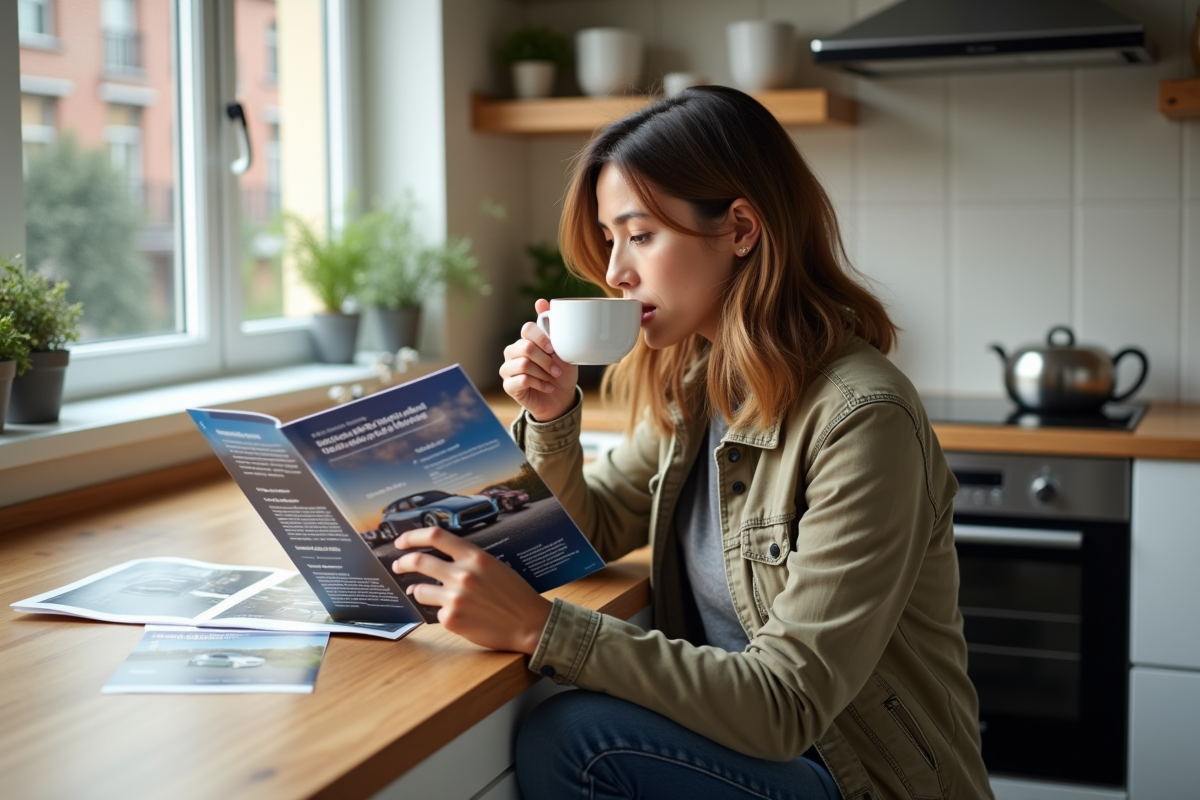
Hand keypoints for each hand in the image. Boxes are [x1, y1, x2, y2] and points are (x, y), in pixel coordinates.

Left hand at [392, 527, 551, 654]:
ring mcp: (455, 598)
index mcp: (475, 557)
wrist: (529, 624)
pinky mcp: (452, 619)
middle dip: (402, 562)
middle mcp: (462, 575)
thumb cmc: (515, 594)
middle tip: (398, 565)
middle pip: (418, 561)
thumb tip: (434, 562)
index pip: (435, 536)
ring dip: (418, 590)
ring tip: (423, 592)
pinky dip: (442, 612)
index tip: (402, 541)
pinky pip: (436, 612)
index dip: (412, 536)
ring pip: (419, 590)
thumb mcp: (494, 567)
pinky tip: (456, 614)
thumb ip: (466, 562)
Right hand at [499, 299, 578, 421]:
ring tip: (552, 379)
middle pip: (526, 348)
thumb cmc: (561, 373)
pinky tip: (547, 387)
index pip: (527, 329)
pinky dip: (539, 384)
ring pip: (523, 364)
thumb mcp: (563, 350)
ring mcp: (508, 368)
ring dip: (543, 373)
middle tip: (557, 370)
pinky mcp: (508, 385)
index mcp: (525, 340)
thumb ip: (552, 327)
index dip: (542, 338)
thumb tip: (540, 301)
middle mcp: (513, 352)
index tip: (554, 349)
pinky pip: (520, 380)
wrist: (561, 398)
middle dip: (546, 360)